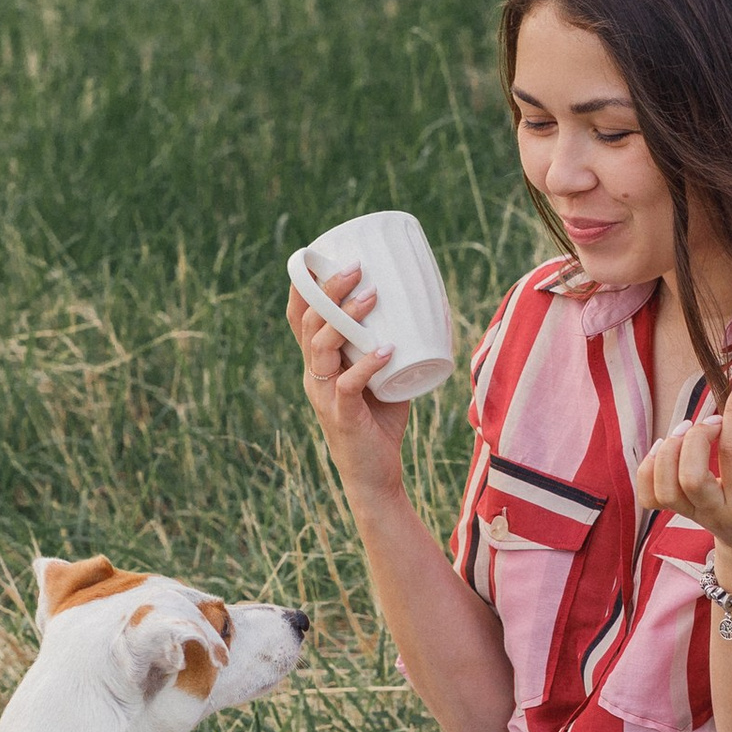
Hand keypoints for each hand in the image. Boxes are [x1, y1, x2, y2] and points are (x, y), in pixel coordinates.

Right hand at [289, 267, 408, 506]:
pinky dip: (367, 363)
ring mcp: (324, 395)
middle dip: (328, 291)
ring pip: (321, 347)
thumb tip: (431, 309)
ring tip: (372, 296)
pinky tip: (388, 348)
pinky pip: (348, 384)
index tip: (317, 256)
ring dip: (346, 319)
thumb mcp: (383, 375)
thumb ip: (392, 346)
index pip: (299, 318)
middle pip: (309, 323)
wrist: (375, 475)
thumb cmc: (380, 422)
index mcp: (318, 362)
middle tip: (357, 267)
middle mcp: (314, 375)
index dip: (301, 286)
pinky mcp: (341, 416)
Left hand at [633, 371, 731, 588]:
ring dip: (670, 449)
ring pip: (665, 487)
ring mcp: (693, 514)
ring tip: (688, 429)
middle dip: (697, 438)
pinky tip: (665, 447)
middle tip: (713, 422)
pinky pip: (649, 495)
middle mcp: (717, 512)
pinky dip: (649, 467)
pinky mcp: (677, 512)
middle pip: (691, 477)